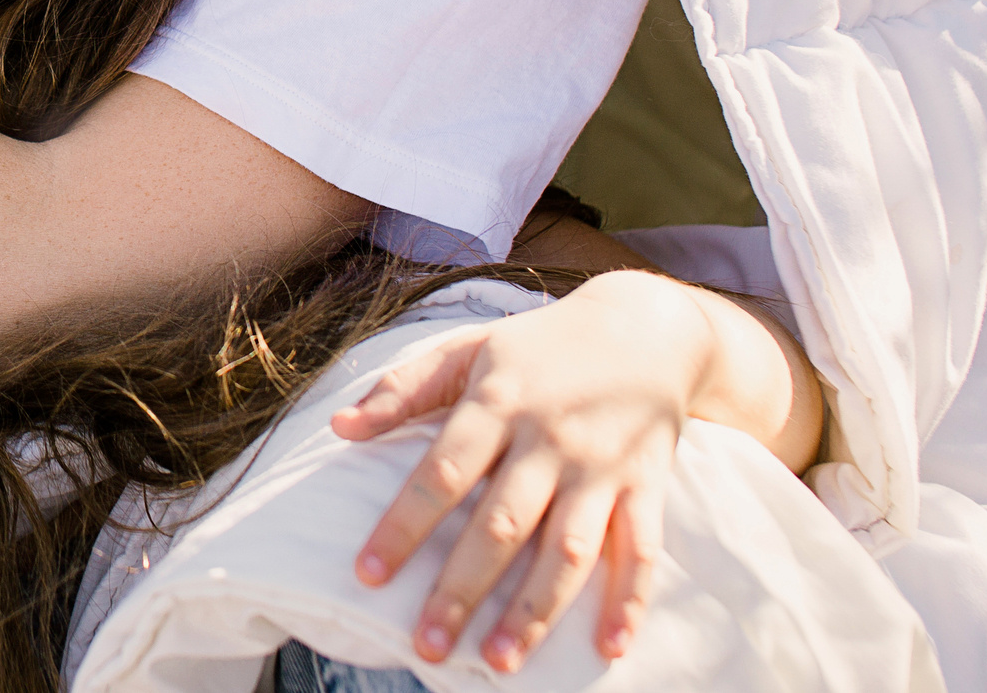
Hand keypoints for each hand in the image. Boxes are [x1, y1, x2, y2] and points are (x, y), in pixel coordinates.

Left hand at [332, 271, 713, 671]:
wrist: (646, 328)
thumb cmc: (537, 346)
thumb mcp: (466, 348)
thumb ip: (401, 389)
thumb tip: (339, 427)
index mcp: (496, 402)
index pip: (442, 474)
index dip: (403, 526)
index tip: (368, 574)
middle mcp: (549, 439)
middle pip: (501, 525)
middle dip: (462, 589)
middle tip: (427, 645)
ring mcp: (601, 467)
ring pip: (567, 550)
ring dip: (534, 610)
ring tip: (497, 661)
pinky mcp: (647, 486)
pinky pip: (642, 551)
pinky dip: (630, 601)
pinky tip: (609, 648)